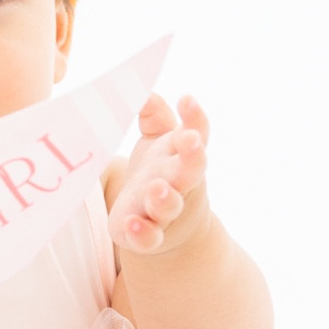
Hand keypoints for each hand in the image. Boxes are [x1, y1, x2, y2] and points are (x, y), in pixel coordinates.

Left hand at [106, 92, 210, 255]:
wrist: (171, 226)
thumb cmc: (162, 171)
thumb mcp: (158, 141)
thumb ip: (153, 115)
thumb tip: (145, 90)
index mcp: (183, 156)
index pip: (197, 133)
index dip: (195, 117)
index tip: (187, 99)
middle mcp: (180, 183)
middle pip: (191, 169)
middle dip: (191, 155)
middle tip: (189, 140)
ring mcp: (166, 211)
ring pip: (169, 205)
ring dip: (164, 198)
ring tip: (155, 189)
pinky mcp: (149, 235)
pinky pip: (149, 237)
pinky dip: (142, 232)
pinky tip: (132, 224)